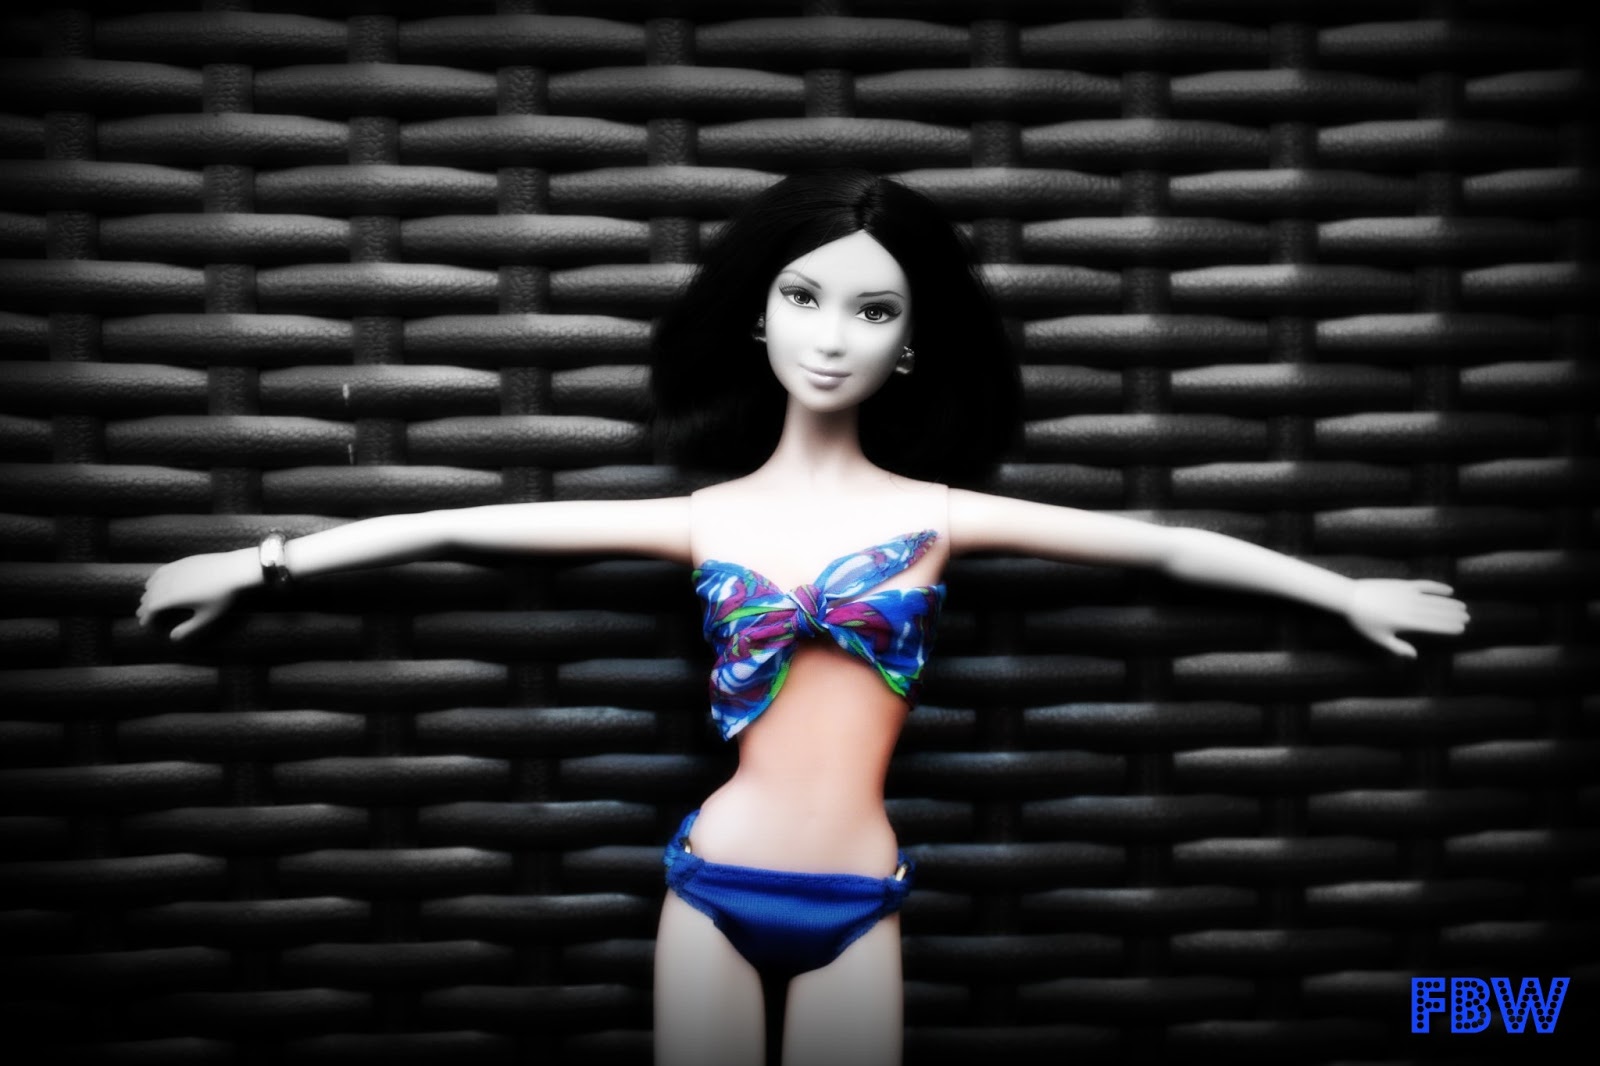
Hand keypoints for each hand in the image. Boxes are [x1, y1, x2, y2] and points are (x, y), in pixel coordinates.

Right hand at [137, 549, 256, 640]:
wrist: (233, 570)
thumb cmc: (222, 596)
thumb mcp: (207, 616)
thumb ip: (189, 628)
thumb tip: (172, 638)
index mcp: (172, 598)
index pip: (151, 609)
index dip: (146, 617)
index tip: (144, 624)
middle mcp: (168, 583)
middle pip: (149, 596)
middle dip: (144, 607)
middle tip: (142, 615)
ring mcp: (173, 571)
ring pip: (152, 583)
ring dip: (147, 594)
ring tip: (146, 601)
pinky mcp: (180, 562)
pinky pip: (160, 572)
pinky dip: (153, 580)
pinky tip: (154, 582)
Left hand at [1345, 579, 1468, 657]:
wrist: (1350, 597)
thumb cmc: (1363, 621)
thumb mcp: (1379, 638)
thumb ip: (1397, 647)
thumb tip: (1414, 656)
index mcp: (1404, 622)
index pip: (1432, 625)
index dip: (1448, 627)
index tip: (1461, 629)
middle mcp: (1409, 607)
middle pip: (1437, 612)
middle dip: (1453, 616)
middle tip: (1468, 619)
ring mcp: (1406, 594)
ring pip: (1434, 599)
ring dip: (1450, 603)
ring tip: (1463, 607)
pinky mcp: (1402, 584)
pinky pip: (1424, 585)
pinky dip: (1437, 587)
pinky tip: (1449, 590)